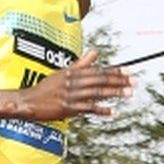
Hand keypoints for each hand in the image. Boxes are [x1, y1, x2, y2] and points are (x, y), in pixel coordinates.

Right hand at [19, 50, 134, 119]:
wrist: (29, 102)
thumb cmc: (46, 87)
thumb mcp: (63, 72)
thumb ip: (81, 64)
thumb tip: (95, 52)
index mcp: (72, 72)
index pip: (97, 70)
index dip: (114, 71)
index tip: (128, 71)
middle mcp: (73, 82)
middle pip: (100, 80)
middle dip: (119, 80)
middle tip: (134, 82)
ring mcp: (71, 95)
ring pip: (96, 93)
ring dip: (114, 93)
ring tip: (129, 93)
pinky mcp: (68, 108)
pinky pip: (88, 108)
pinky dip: (101, 110)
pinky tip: (113, 112)